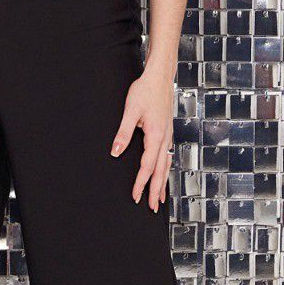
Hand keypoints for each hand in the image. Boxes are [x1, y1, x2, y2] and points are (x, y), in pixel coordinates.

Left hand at [110, 63, 174, 208]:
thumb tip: (115, 153)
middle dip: (155, 190)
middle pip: (161, 171)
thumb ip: (123, 133)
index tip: (135, 196)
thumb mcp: (130, 111)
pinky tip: (163, 175)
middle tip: (152, 208)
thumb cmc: (145, 91)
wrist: (160, 76)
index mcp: (156, 136)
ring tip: (159, 198)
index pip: (148, 166)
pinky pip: (167, 157)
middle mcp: (165, 138)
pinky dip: (165, 170)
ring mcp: (168, 136)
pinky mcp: (167, 132)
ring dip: (162, 183)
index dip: (141, 183)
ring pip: (166, 165)